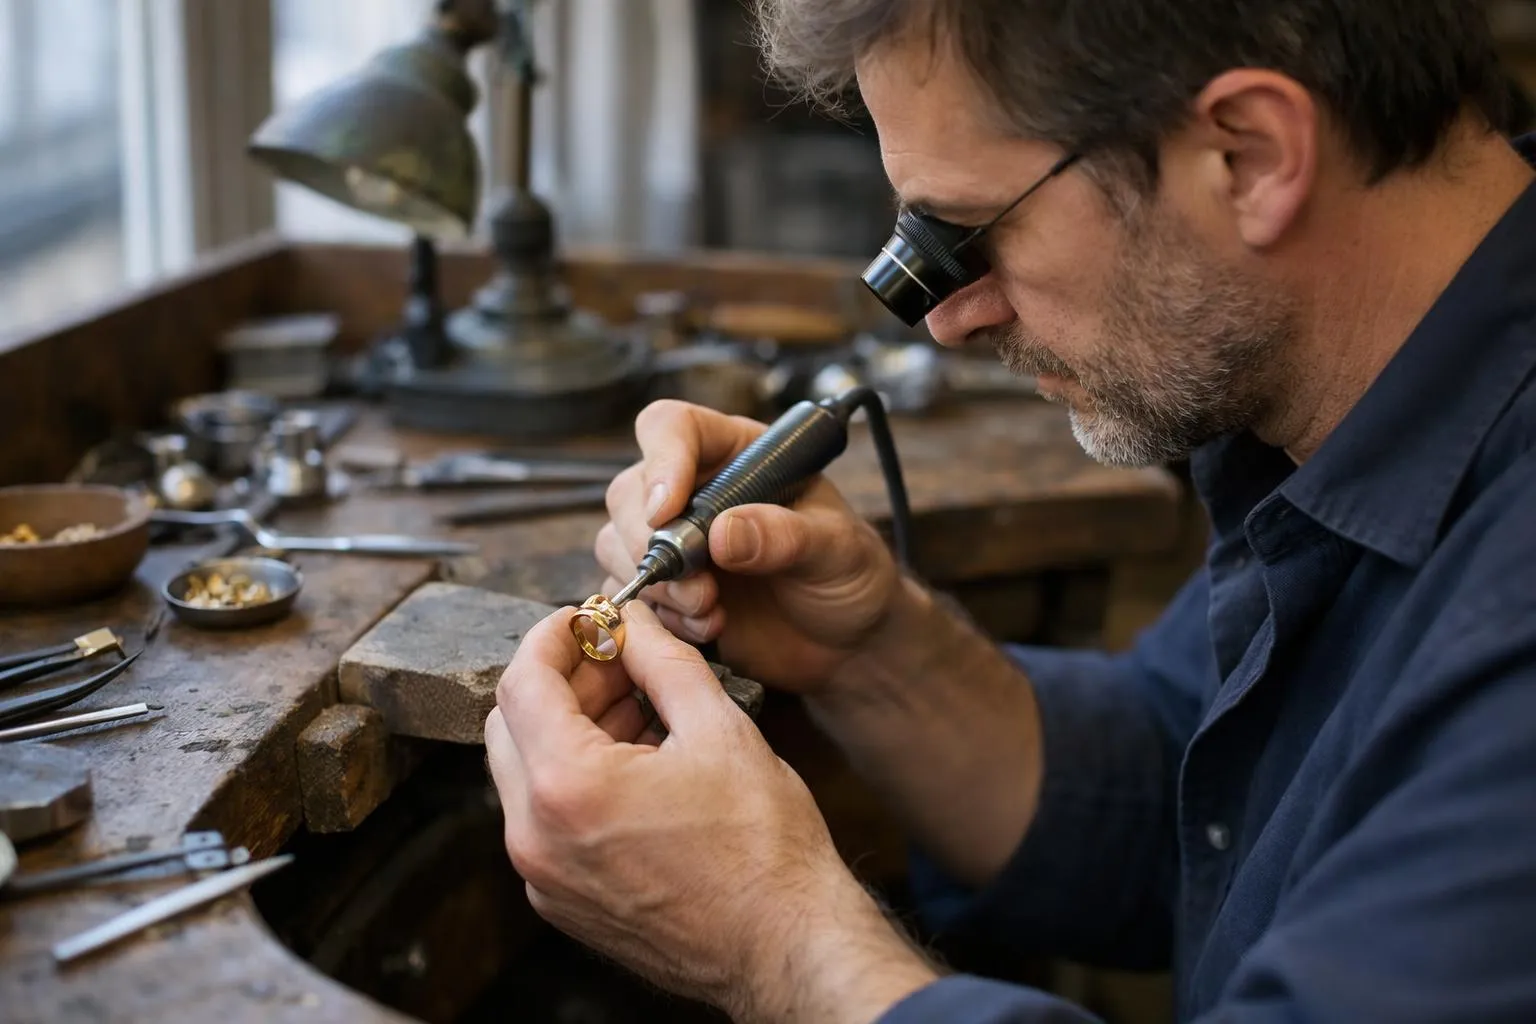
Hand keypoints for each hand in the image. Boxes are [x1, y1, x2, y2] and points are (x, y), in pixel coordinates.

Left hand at [484, 602, 935, 1020]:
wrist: (783, 946)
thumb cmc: (763, 850)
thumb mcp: (718, 729)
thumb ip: (663, 662)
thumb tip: (634, 623)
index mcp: (568, 786)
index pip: (523, 681)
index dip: (552, 635)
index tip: (584, 618)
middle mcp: (536, 836)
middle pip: (510, 724)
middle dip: (560, 679)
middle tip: (617, 659)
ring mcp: (543, 876)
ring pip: (523, 771)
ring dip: (567, 727)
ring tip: (636, 707)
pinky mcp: (559, 900)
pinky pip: (542, 819)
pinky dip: (573, 777)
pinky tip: (634, 762)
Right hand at [596, 400, 901, 690]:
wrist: (848, 643)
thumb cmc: (849, 576)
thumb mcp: (837, 549)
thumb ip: (786, 536)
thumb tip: (723, 533)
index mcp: (737, 454)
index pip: (672, 428)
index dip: (661, 461)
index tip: (667, 509)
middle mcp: (695, 489)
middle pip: (630, 490)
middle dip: (652, 542)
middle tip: (699, 585)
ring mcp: (674, 541)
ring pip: (617, 543)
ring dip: (657, 585)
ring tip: (711, 611)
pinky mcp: (665, 590)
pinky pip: (627, 596)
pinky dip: (660, 617)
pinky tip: (707, 629)